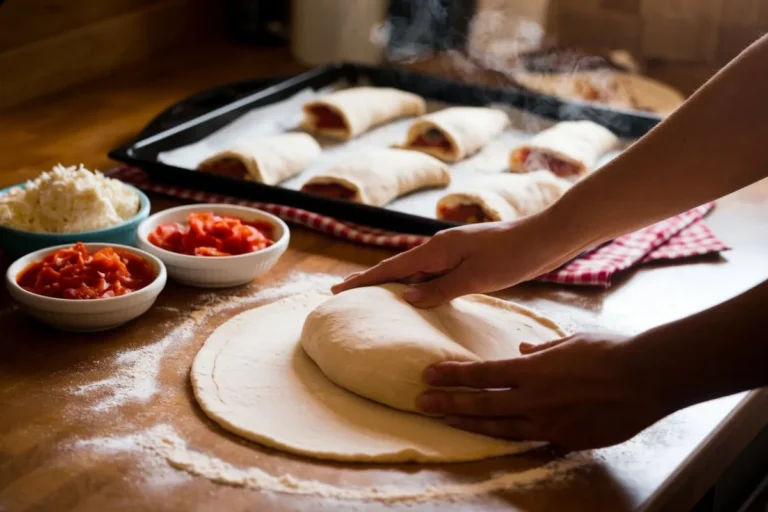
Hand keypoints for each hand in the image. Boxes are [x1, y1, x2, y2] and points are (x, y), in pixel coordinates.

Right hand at [332, 210, 582, 307]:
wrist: (546, 238)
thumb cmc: (513, 256)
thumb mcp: (476, 277)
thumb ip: (440, 288)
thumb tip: (407, 297)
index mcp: (437, 249)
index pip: (391, 268)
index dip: (364, 280)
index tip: (337, 290)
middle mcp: (440, 248)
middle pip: (398, 267)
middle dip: (372, 281)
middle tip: (345, 294)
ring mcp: (453, 253)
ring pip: (416, 272)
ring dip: (394, 284)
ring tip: (374, 299)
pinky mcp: (467, 260)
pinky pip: (433, 275)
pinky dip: (418, 285)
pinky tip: (417, 296)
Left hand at [417, 333, 669, 450]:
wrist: (647, 379)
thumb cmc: (609, 352)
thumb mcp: (570, 341)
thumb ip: (541, 349)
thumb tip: (521, 349)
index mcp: (533, 370)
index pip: (482, 373)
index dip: (454, 374)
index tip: (430, 373)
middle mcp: (534, 399)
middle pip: (481, 403)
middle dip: (448, 402)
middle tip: (422, 401)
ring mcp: (549, 423)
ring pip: (499, 427)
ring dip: (469, 424)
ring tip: (445, 421)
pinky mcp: (566, 440)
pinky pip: (530, 439)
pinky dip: (509, 437)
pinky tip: (493, 436)